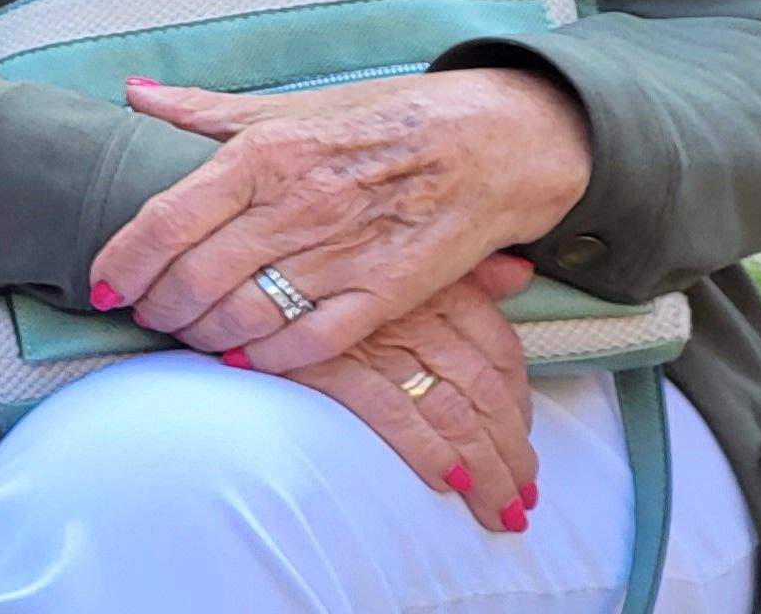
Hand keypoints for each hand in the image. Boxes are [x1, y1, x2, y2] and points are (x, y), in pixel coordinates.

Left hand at [92, 69, 592, 372]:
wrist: (494, 142)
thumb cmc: (382, 120)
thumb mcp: (290, 106)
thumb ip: (205, 111)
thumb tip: (133, 93)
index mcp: (266, 152)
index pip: (165, 219)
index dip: (123, 262)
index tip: (103, 285)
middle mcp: (298, 203)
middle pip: (195, 276)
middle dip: (156, 307)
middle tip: (144, 314)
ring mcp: (343, 252)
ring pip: (242, 314)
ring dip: (201, 334)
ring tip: (188, 333)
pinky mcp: (387, 293)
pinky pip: (308, 342)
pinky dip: (265, 357)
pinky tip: (243, 354)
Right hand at [271, 253, 542, 532]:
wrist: (237, 265)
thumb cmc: (325, 263)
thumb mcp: (401, 251)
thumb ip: (465, 270)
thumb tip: (518, 274)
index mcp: (438, 283)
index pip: (500, 352)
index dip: (520, 406)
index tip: (523, 445)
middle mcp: (416, 312)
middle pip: (484, 393)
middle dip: (510, 454)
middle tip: (520, 499)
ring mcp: (375, 339)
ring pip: (451, 412)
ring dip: (482, 469)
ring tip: (496, 510)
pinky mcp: (332, 363)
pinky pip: (393, 414)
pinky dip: (425, 451)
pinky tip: (445, 482)